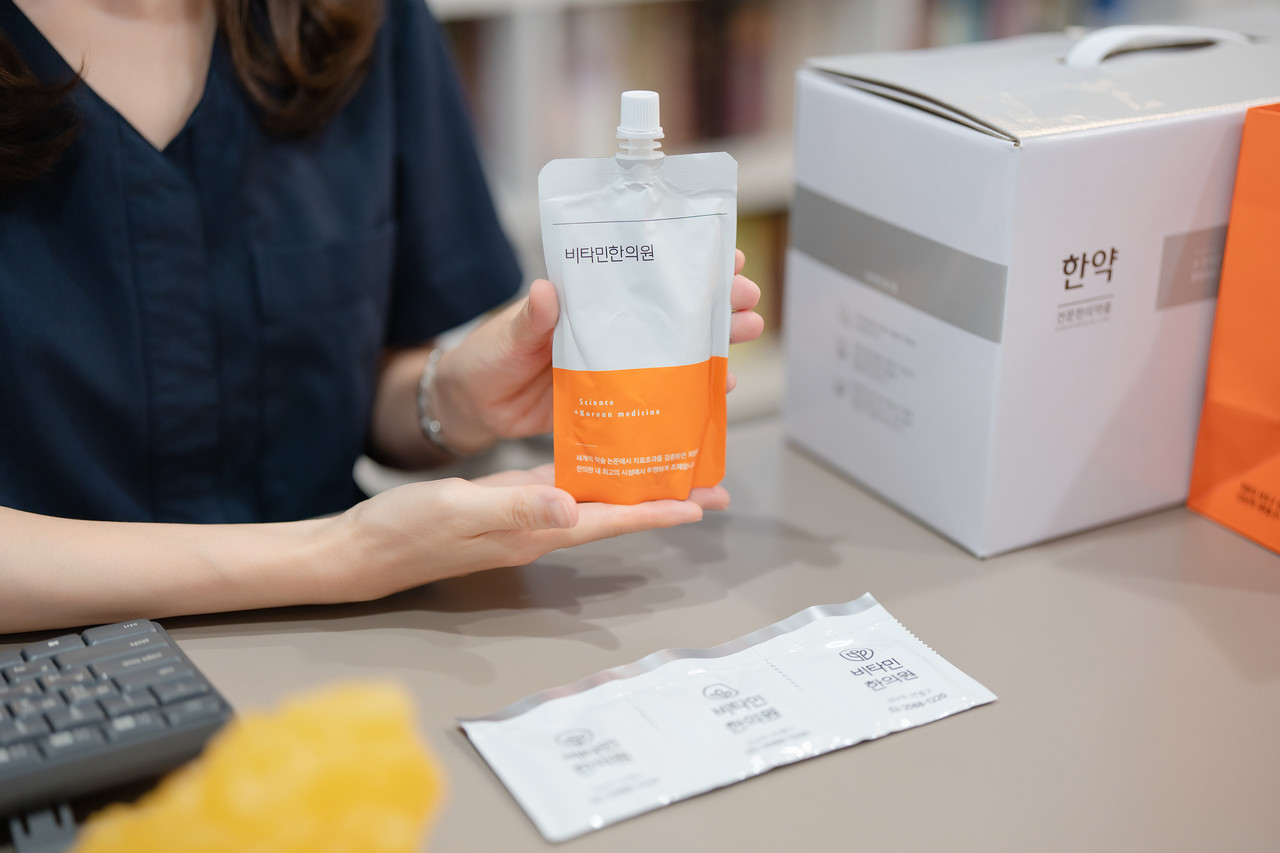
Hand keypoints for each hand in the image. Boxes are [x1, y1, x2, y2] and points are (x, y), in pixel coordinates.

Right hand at [333, 465, 727, 600]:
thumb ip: (514, 508)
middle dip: (660, 500)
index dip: (654, 511)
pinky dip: (589, 473)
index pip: (607, 519)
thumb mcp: (458, 510)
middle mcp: (538, 526)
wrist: (364, 549)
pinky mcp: (504, 505)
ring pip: (591, 499)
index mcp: (533, 529)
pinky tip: (601, 458)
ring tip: (671, 470)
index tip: (701, 504)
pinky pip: (560, 487)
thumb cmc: (405, 530)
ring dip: (632, 487)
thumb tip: (571, 506)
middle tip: (710, 486)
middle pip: (612, 511)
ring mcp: (522, 518)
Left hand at [433, 250, 764, 453]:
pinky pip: (657, 395)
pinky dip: (688, 391)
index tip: (721, 253)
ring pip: (671, 350)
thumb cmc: (485, 358)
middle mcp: (607, 330)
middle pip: (668, 312)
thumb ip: (530, 317)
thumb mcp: (506, 333)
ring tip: (746, 333)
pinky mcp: (612, 402)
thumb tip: (545, 290)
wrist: (471, 408)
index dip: (681, 261)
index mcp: (585, 303)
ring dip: (709, 343)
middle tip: (747, 299)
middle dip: (711, 302)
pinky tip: (718, 387)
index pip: (640, 274)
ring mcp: (613, 365)